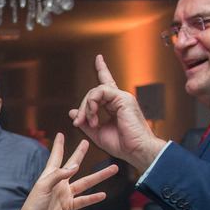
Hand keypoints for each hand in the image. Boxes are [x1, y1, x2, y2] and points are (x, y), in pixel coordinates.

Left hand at [14, 133, 114, 209]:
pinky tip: (103, 194)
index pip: (56, 157)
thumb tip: (75, 166)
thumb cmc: (33, 207)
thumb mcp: (43, 187)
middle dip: (80, 154)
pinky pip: (84, 200)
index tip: (60, 133)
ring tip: (113, 169)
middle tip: (87, 142)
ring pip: (85, 182)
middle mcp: (59, 183)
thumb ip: (58, 175)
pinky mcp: (68, 207)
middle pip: (73, 165)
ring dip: (99, 176)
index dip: (58, 145)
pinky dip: (93, 198)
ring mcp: (65, 195)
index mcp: (49, 176)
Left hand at [68, 55, 166, 171]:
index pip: (107, 84)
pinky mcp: (123, 99)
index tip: (98, 59)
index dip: (102, 70)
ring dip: (87, 106)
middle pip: (94, 92)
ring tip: (88, 121)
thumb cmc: (122, 144)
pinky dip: (92, 103)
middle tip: (78, 122)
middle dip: (82, 107)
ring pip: (96, 91)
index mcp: (115, 105)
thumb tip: (72, 113)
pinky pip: (101, 91)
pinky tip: (93, 116)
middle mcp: (119, 99)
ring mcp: (122, 98)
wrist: (137, 150)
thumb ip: (86, 122)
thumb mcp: (97, 134)